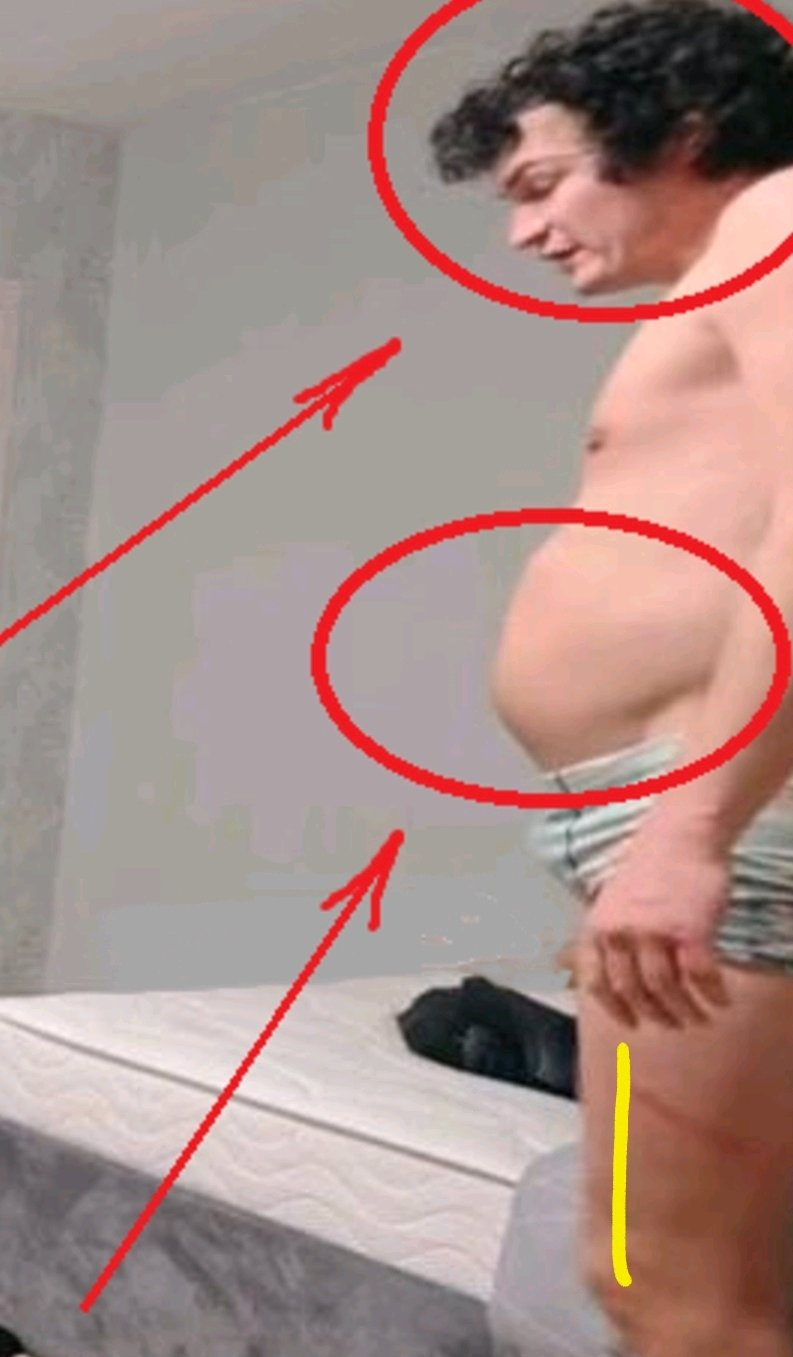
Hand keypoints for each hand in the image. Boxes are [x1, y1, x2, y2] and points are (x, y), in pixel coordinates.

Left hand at [576, 827, 732, 1028]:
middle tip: (672, 1024)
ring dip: (684, 1011)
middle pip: (633, 991)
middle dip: (654, 1014)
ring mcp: (655, 934)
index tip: (630, 1024)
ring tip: (697, 1019)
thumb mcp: (610, 902)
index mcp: (597, 927)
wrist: (681, 836)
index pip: (596, 982)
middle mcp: (621, 934)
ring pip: (666, 990)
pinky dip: (712, 995)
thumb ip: (606, 937)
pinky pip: (700, 976)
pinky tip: (720, 1001)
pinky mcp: (690, 932)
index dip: (614, 1009)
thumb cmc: (648, 868)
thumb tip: (595, 974)